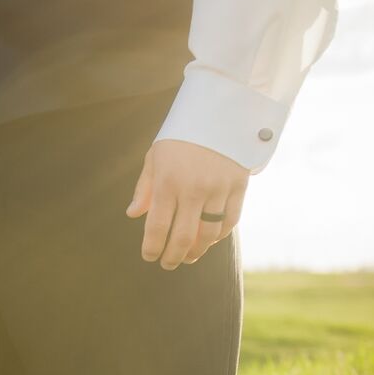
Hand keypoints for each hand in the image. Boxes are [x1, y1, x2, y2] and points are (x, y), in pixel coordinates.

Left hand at [127, 140, 248, 270]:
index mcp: (168, 181)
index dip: (152, 247)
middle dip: (173, 257)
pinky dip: (219, 235)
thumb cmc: (181, 136)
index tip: (149, 257)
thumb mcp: (156, 156)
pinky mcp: (239, 185)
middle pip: (183, 237)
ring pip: (208, 234)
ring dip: (196, 251)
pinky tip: (209, 240)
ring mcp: (219, 188)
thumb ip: (145, 187)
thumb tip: (133, 215)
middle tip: (167, 264)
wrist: (221, 110)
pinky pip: (230, 221)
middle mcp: (194, 188)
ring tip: (188, 257)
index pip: (157, 227)